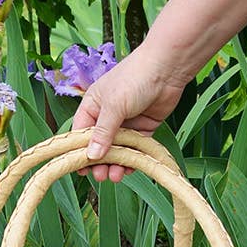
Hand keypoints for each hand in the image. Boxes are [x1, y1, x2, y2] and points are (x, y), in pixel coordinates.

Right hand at [71, 43, 186, 181]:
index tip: (81, 169)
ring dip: (115, 164)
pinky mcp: (143, 128)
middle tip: (101, 176)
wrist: (167, 70)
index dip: (79, 152)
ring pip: (117, 150)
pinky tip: (129, 169)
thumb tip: (91, 156)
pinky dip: (132, 160)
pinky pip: (135, 149)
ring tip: (116, 176)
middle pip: (99, 145)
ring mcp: (126, 123)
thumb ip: (103, 132)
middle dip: (99, 162)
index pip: (81, 133)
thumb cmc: (134, 79)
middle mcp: (107, 116)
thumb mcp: (114, 106)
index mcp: (92, 106)